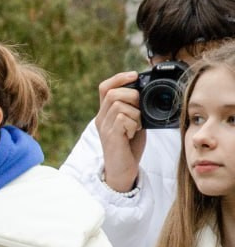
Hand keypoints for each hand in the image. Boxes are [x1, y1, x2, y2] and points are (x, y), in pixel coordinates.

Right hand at [94, 71, 148, 192]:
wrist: (122, 171)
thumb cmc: (128, 147)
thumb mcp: (132, 122)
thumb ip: (134, 108)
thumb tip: (144, 92)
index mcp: (105, 113)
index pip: (104, 87)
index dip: (118, 78)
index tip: (134, 75)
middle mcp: (101, 119)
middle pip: (112, 93)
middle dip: (132, 96)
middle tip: (139, 111)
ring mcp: (104, 128)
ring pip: (118, 105)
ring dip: (135, 113)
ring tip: (136, 126)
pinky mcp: (111, 137)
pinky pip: (122, 118)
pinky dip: (133, 123)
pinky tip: (133, 133)